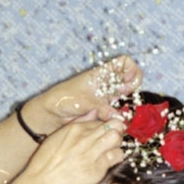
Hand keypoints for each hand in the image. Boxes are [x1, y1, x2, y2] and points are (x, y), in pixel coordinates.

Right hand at [21, 110, 125, 183]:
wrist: (42, 182)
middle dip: (116, 130)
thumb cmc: (46, 161)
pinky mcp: (97, 168)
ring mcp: (92, 153)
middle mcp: (85, 138)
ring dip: (116, 143)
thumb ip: (77, 123)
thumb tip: (94, 113)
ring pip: (117, 139)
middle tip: (112, 139)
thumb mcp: (57, 136)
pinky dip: (116, 157)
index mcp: (75, 128)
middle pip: (113, 126)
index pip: (100, 120)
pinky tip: (108, 160)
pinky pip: (116, 157)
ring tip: (110, 149)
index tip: (106, 131)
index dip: (105, 126)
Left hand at [25, 55, 141, 134]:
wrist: (52, 115)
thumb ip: (101, 107)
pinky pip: (118, 114)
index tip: (127, 80)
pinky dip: (119, 118)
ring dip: (127, 104)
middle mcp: (107, 85)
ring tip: (114, 110)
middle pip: (131, 80)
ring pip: (126, 98)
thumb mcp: (83, 100)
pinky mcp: (105, 113)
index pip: (124, 63)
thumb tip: (117, 116)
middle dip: (131, 87)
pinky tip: (112, 120)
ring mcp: (107, 99)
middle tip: (121, 94)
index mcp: (101, 74)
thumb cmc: (63, 99)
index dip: (131, 69)